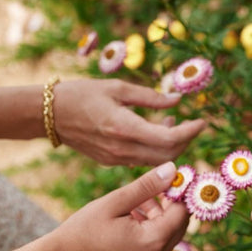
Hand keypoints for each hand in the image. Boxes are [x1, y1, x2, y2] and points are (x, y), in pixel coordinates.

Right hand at [42, 161, 189, 250]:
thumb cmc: (83, 230)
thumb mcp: (116, 202)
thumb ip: (147, 186)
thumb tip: (172, 169)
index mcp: (153, 240)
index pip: (182, 211)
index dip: (179, 192)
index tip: (171, 176)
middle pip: (179, 224)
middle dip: (169, 203)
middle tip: (151, 186)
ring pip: (168, 235)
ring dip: (158, 215)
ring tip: (134, 202)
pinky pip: (156, 246)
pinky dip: (150, 229)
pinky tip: (130, 218)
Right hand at [53, 79, 205, 164]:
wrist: (48, 115)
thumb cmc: (82, 94)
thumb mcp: (118, 88)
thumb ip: (151, 97)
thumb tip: (178, 100)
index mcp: (124, 127)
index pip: (169, 138)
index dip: (191, 132)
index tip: (203, 121)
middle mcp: (122, 149)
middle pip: (168, 155)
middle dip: (186, 140)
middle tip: (192, 124)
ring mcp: (116, 159)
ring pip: (157, 161)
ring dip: (172, 146)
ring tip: (171, 122)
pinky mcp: (111, 161)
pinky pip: (143, 160)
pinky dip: (156, 149)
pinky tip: (154, 130)